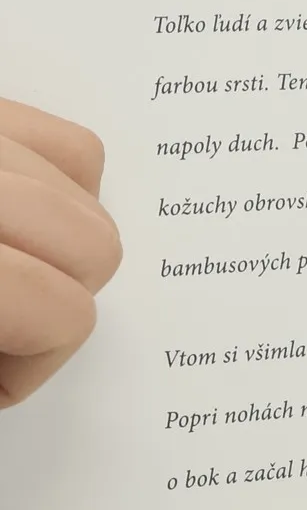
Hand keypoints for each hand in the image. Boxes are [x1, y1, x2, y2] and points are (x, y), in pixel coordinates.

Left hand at [0, 97, 121, 406]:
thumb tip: (17, 371)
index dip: (32, 367)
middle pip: (95, 244)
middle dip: (56, 302)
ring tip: (6, 270)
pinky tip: (14, 215)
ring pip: (89, 182)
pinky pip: (65, 138)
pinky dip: (57, 181)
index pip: (62, 311)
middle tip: (4, 328)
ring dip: (58, 240)